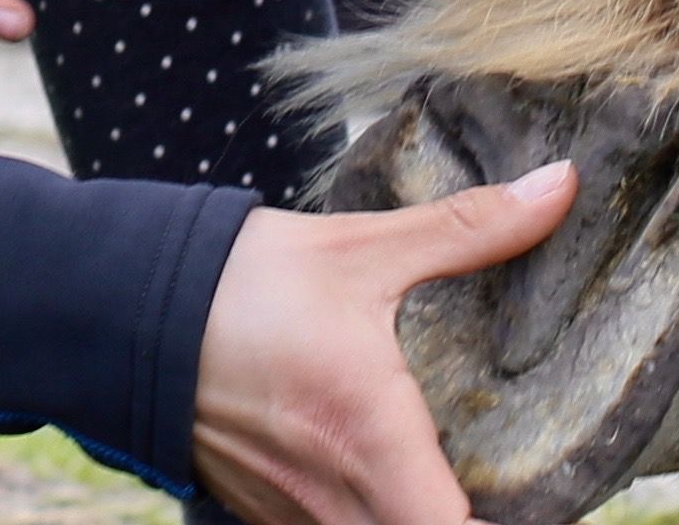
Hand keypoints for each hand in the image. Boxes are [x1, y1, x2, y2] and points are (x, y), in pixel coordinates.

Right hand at [190, 166, 576, 524]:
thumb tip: (558, 187)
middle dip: (476, 516)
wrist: (120, 308)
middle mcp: (338, 500)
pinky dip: (368, 513)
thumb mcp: (362, 249)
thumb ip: (468, 228)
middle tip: (510, 477)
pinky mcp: (262, 511)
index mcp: (373, 440)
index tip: (548, 492)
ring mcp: (295, 515)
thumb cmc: (243, 283)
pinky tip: (381, 465)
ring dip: (417, 513)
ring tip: (452, 470)